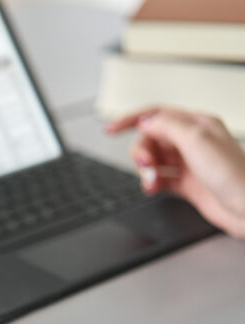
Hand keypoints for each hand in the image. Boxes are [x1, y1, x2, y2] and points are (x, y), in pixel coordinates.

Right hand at [106, 107, 244, 238]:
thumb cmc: (234, 175)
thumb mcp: (197, 140)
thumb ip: (167, 126)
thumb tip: (144, 121)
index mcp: (197, 124)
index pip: (156, 115)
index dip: (130, 120)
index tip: (110, 129)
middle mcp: (191, 142)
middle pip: (150, 139)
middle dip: (141, 152)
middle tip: (145, 163)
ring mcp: (188, 163)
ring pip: (152, 160)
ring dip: (145, 170)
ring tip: (151, 180)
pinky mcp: (186, 183)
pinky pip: (158, 179)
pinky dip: (150, 183)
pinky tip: (153, 188)